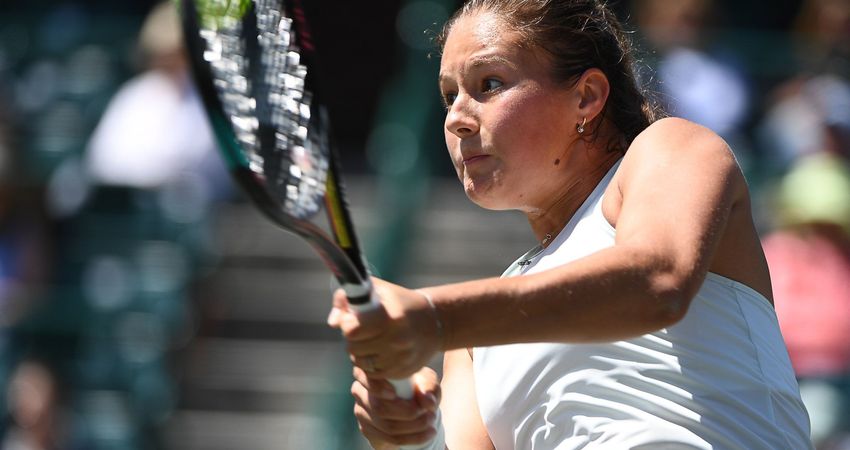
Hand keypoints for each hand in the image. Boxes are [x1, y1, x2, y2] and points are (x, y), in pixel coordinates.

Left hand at [327, 278, 442, 378]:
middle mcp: (397, 340)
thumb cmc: (398, 302)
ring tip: (371, 340)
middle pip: (352, 348)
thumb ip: (347, 299)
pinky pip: (373, 374)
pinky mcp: (402, 371)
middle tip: (363, 330)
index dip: (348, 324)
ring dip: (360, 353)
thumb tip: (333, 323)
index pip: (351, 330)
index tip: (354, 319)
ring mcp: (401, 358)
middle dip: (353, 339)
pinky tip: (380, 351)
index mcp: (390, 317)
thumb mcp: (376, 290)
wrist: (434, 322)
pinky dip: (371, 364)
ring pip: (360, 363)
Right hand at [351, 365, 440, 448]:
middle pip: (379, 407)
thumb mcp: (427, 381)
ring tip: (431, 422)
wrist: (415, 406)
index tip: (393, 394)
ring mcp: (361, 412)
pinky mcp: (367, 430)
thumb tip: (427, 402)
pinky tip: (427, 434)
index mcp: (371, 372)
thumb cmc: (418, 386)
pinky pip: (388, 438)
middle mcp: (360, 391)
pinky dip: (411, 438)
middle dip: (407, 414)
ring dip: (413, 428)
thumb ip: (428, 387)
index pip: (363, 376)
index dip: (376, 387)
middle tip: (430, 414)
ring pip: (386, 426)